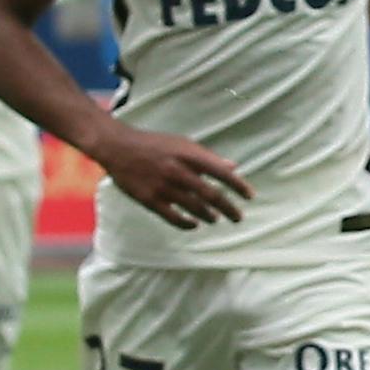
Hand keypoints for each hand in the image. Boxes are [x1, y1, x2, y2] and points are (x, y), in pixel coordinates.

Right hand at [93, 124, 254, 229]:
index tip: (250, 196)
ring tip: (215, 219)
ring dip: (209, 216)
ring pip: (194, 207)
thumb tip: (233, 167)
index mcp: (189, 154)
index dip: (238, 186)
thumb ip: (208, 157)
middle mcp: (178, 170)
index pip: (221, 172)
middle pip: (211, 194)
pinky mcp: (149, 199)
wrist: (118, 147)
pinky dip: (187, 223)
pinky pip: (173, 217)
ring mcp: (163, 186)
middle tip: (238, 217)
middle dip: (228, 208)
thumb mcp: (182, 144)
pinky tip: (194, 225)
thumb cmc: (155, 144)